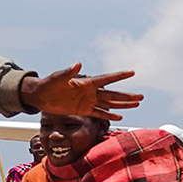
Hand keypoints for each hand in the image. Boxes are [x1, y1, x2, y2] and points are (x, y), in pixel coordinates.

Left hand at [20, 63, 142, 120]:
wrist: (41, 96)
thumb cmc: (49, 84)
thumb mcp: (58, 77)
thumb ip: (69, 72)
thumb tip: (77, 64)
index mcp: (87, 83)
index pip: (107, 79)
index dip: (119, 76)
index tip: (132, 72)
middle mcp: (90, 92)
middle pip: (113, 95)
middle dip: (127, 96)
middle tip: (141, 96)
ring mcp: (88, 101)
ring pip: (109, 104)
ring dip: (123, 105)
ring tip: (136, 104)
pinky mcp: (83, 110)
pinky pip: (99, 114)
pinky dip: (109, 116)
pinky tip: (119, 117)